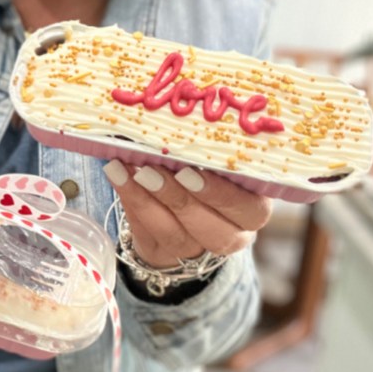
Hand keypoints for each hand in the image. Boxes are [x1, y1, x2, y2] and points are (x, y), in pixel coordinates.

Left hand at [103, 161, 271, 268]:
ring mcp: (199, 249)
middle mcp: (233, 235)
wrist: (185, 207)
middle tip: (150, 170)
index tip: (189, 171)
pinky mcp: (167, 255)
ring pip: (177, 236)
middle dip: (177, 198)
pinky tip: (118, 177)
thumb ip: (202, 147)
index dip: (220, 193)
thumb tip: (174, 117)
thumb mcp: (215, 159)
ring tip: (125, 170)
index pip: (249, 209)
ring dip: (147, 201)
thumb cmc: (208, 170)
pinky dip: (132, 203)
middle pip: (212, 229)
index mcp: (254, 209)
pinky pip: (149, 235)